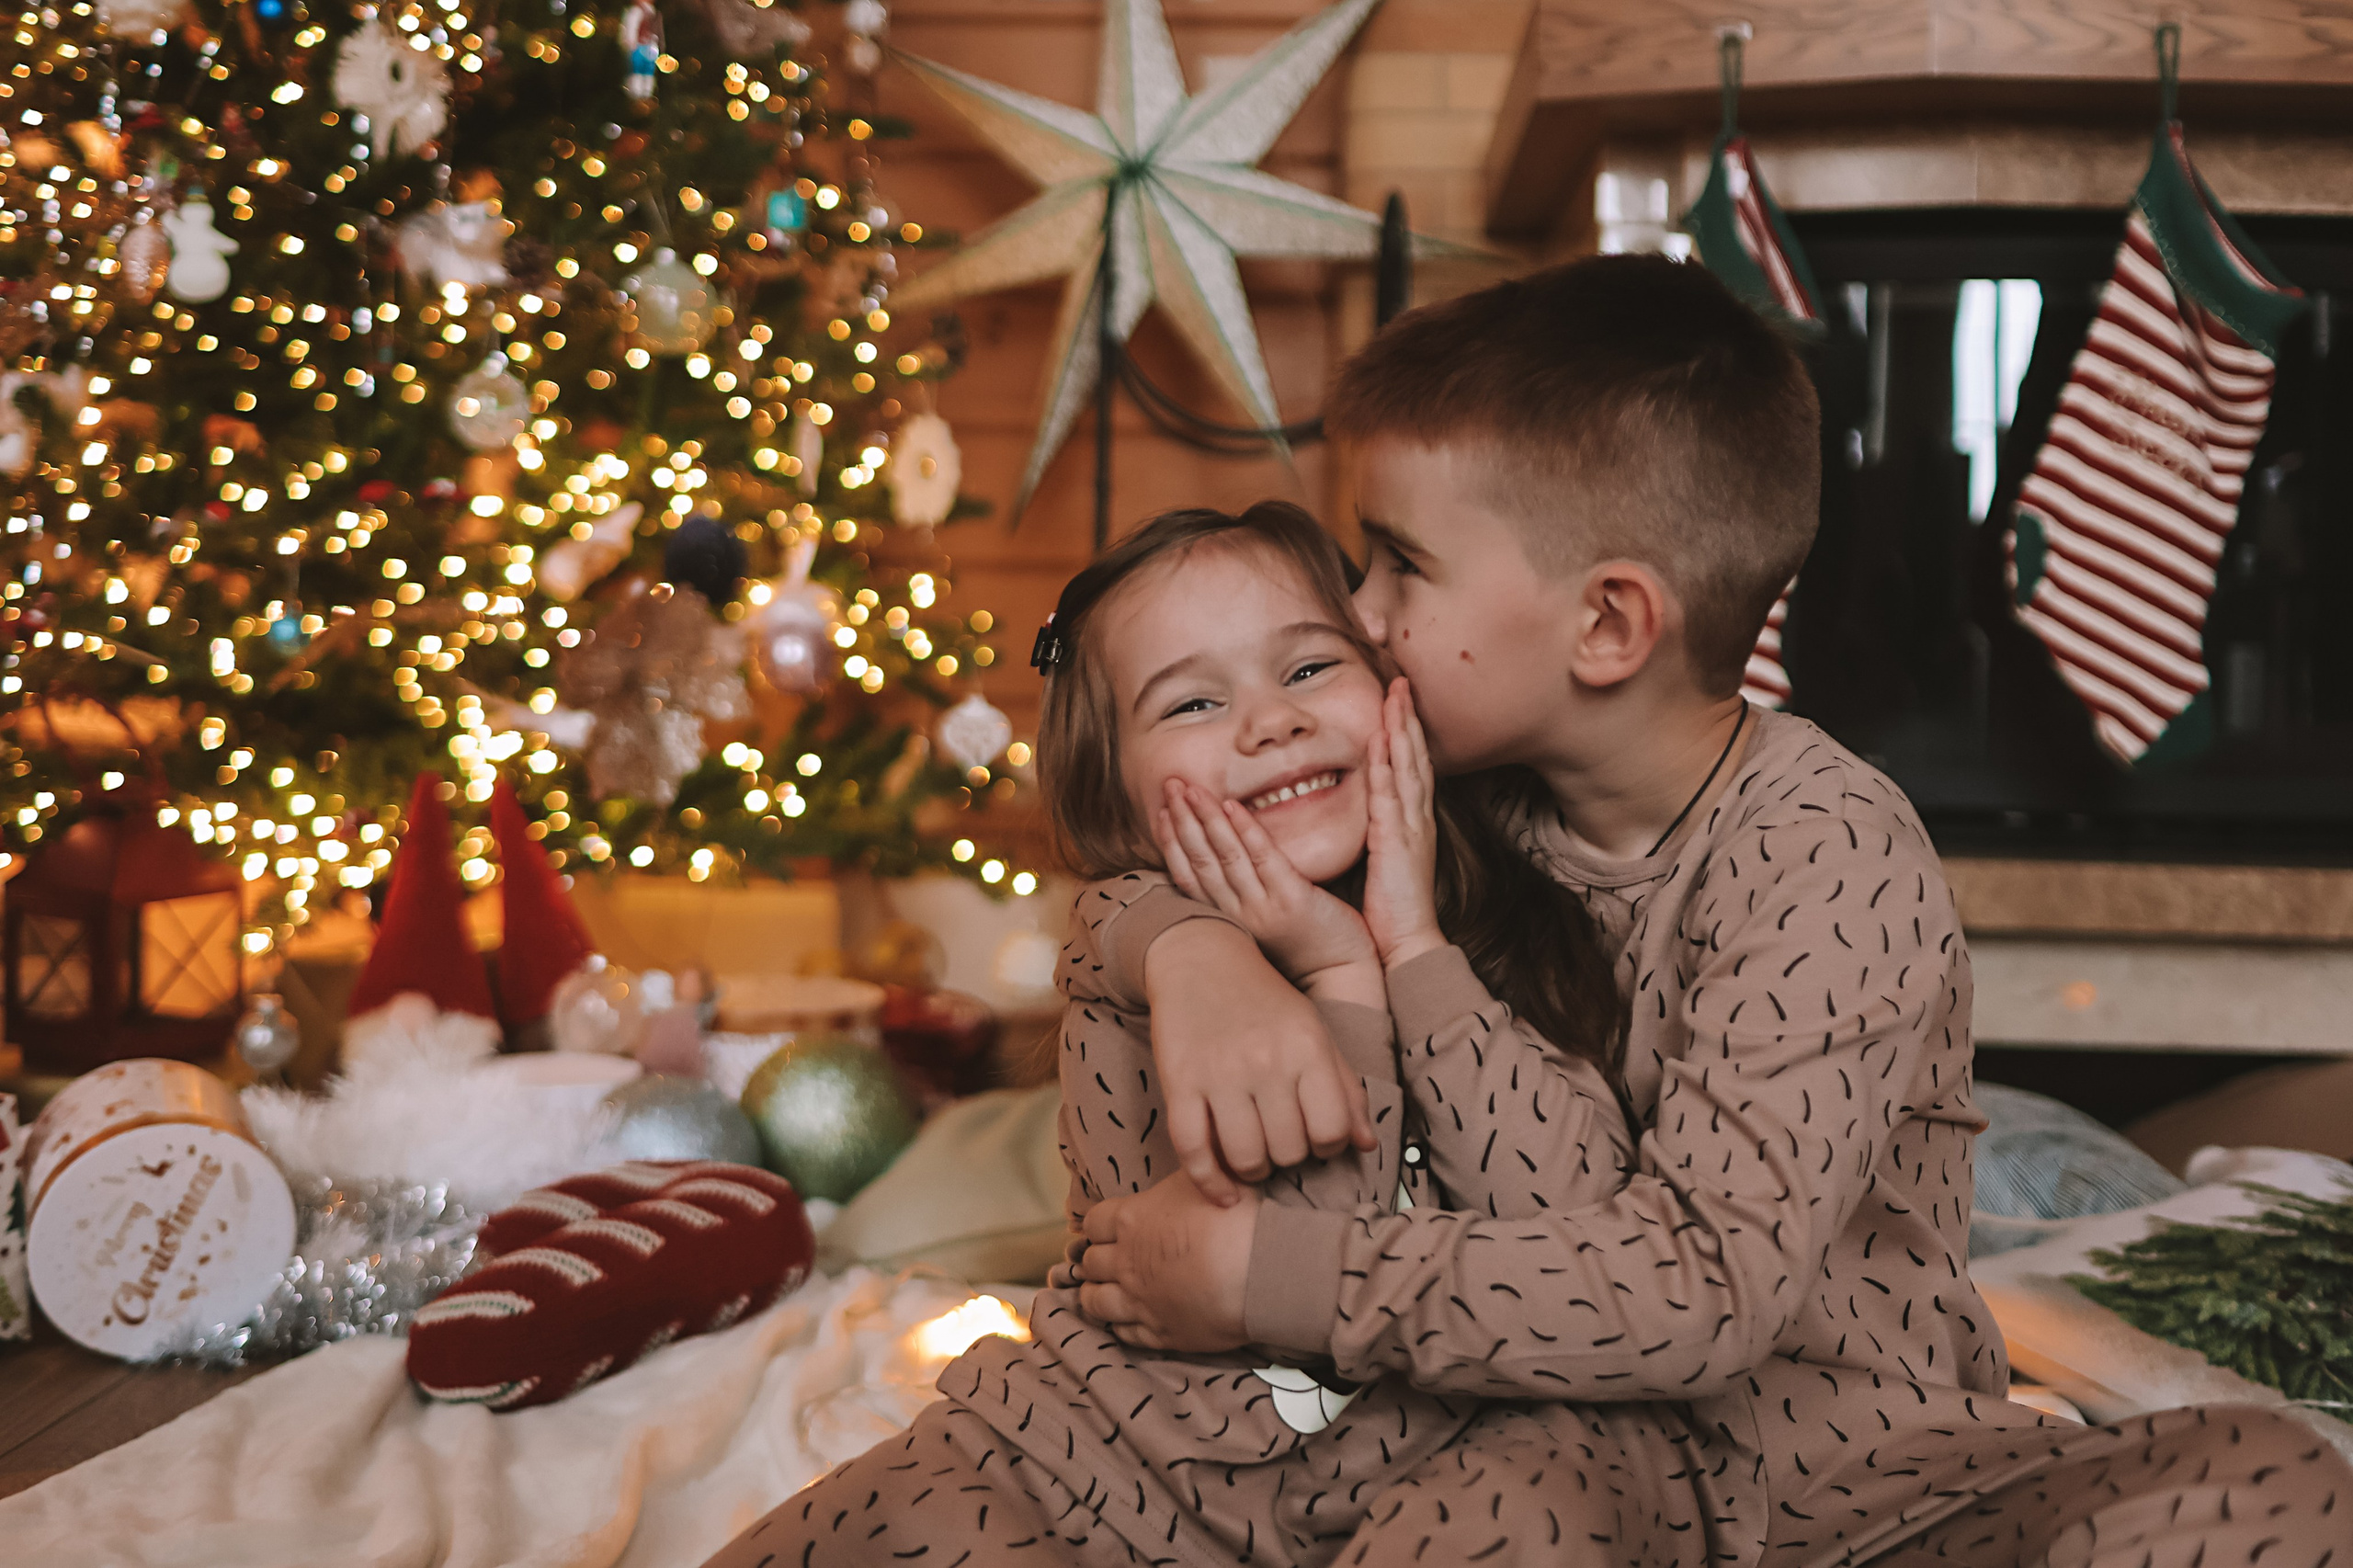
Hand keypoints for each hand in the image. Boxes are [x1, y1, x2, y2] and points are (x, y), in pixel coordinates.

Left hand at [1077, 1173, 1255, 1353]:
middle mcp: (1128, 1263)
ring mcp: (1142, 1302)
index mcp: (1132, 1220)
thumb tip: (1185, 1163)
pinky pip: (1126, 1335)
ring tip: (1098, 1293)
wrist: (1259, 1270)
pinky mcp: (1163, 1334)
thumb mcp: (1203, 1176)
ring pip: (1097, 1303)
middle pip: (1092, 1262)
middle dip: (1094, 1260)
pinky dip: (1120, 1327)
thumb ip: (1181, 1177)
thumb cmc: (1234, 1215)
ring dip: (1094, 1296)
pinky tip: (1124, 1323)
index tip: (1104, 1228)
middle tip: (1102, 1260)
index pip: (1094, 1222)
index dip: (1097, 1225)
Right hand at [1142, 919, 1374, 1204]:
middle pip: (1288, 1150)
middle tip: (1279, 1145)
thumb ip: (1344, 1087)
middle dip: (1288, 1159)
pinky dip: (1209, 1182)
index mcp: (1306, 1047)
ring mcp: (1219, 1072)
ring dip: (1253, 1172)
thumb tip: (1368, 1145)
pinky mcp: (1179, 1081)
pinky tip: (1222, 1193)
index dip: (1327, 1147)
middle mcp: (1265, 1060)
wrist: (1201, 958)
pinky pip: (1193, 1149)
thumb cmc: (1266, 1001)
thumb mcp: (1315, 1032)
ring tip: (1254, 1160)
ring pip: (1244, 1156)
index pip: (1330, 1131)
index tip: (1315, 1140)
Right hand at [1156, 779, 1376, 984]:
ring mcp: (1263, 907)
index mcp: (1229, 919)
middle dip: (1182, 820)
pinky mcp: (1291, 899)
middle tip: (1169, 784)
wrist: (1342, 978)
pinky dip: (1245, 829)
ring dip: (1204, 818)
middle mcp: (1238, 914)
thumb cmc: (1307, 947)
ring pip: (1224, 856)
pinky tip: (1231, 805)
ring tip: (1190, 788)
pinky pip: (1263, 857)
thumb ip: (1245, 895)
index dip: (1172, 842)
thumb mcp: (1264, 922)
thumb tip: (1230, 861)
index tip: (1163, 811)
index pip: (1188, 877)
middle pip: (1200, 860)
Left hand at [1364, 679, 1445, 968]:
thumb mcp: (1386, 860)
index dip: (1407, 732)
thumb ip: (1380, 833)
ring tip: (1395, 696)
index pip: (1411, 767)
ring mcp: (1411, 828)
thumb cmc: (1392, 909)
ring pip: (1408, 768)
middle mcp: (1417, 819)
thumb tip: (1369, 815)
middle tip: (1401, 681)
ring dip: (1402, 730)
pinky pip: (1392, 797)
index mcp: (1412, 823)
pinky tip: (1382, 742)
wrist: (1408, 943)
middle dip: (1408, 718)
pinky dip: (1388, 766)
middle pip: (1416, 757)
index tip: (1398, 700)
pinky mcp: (1398, 843)